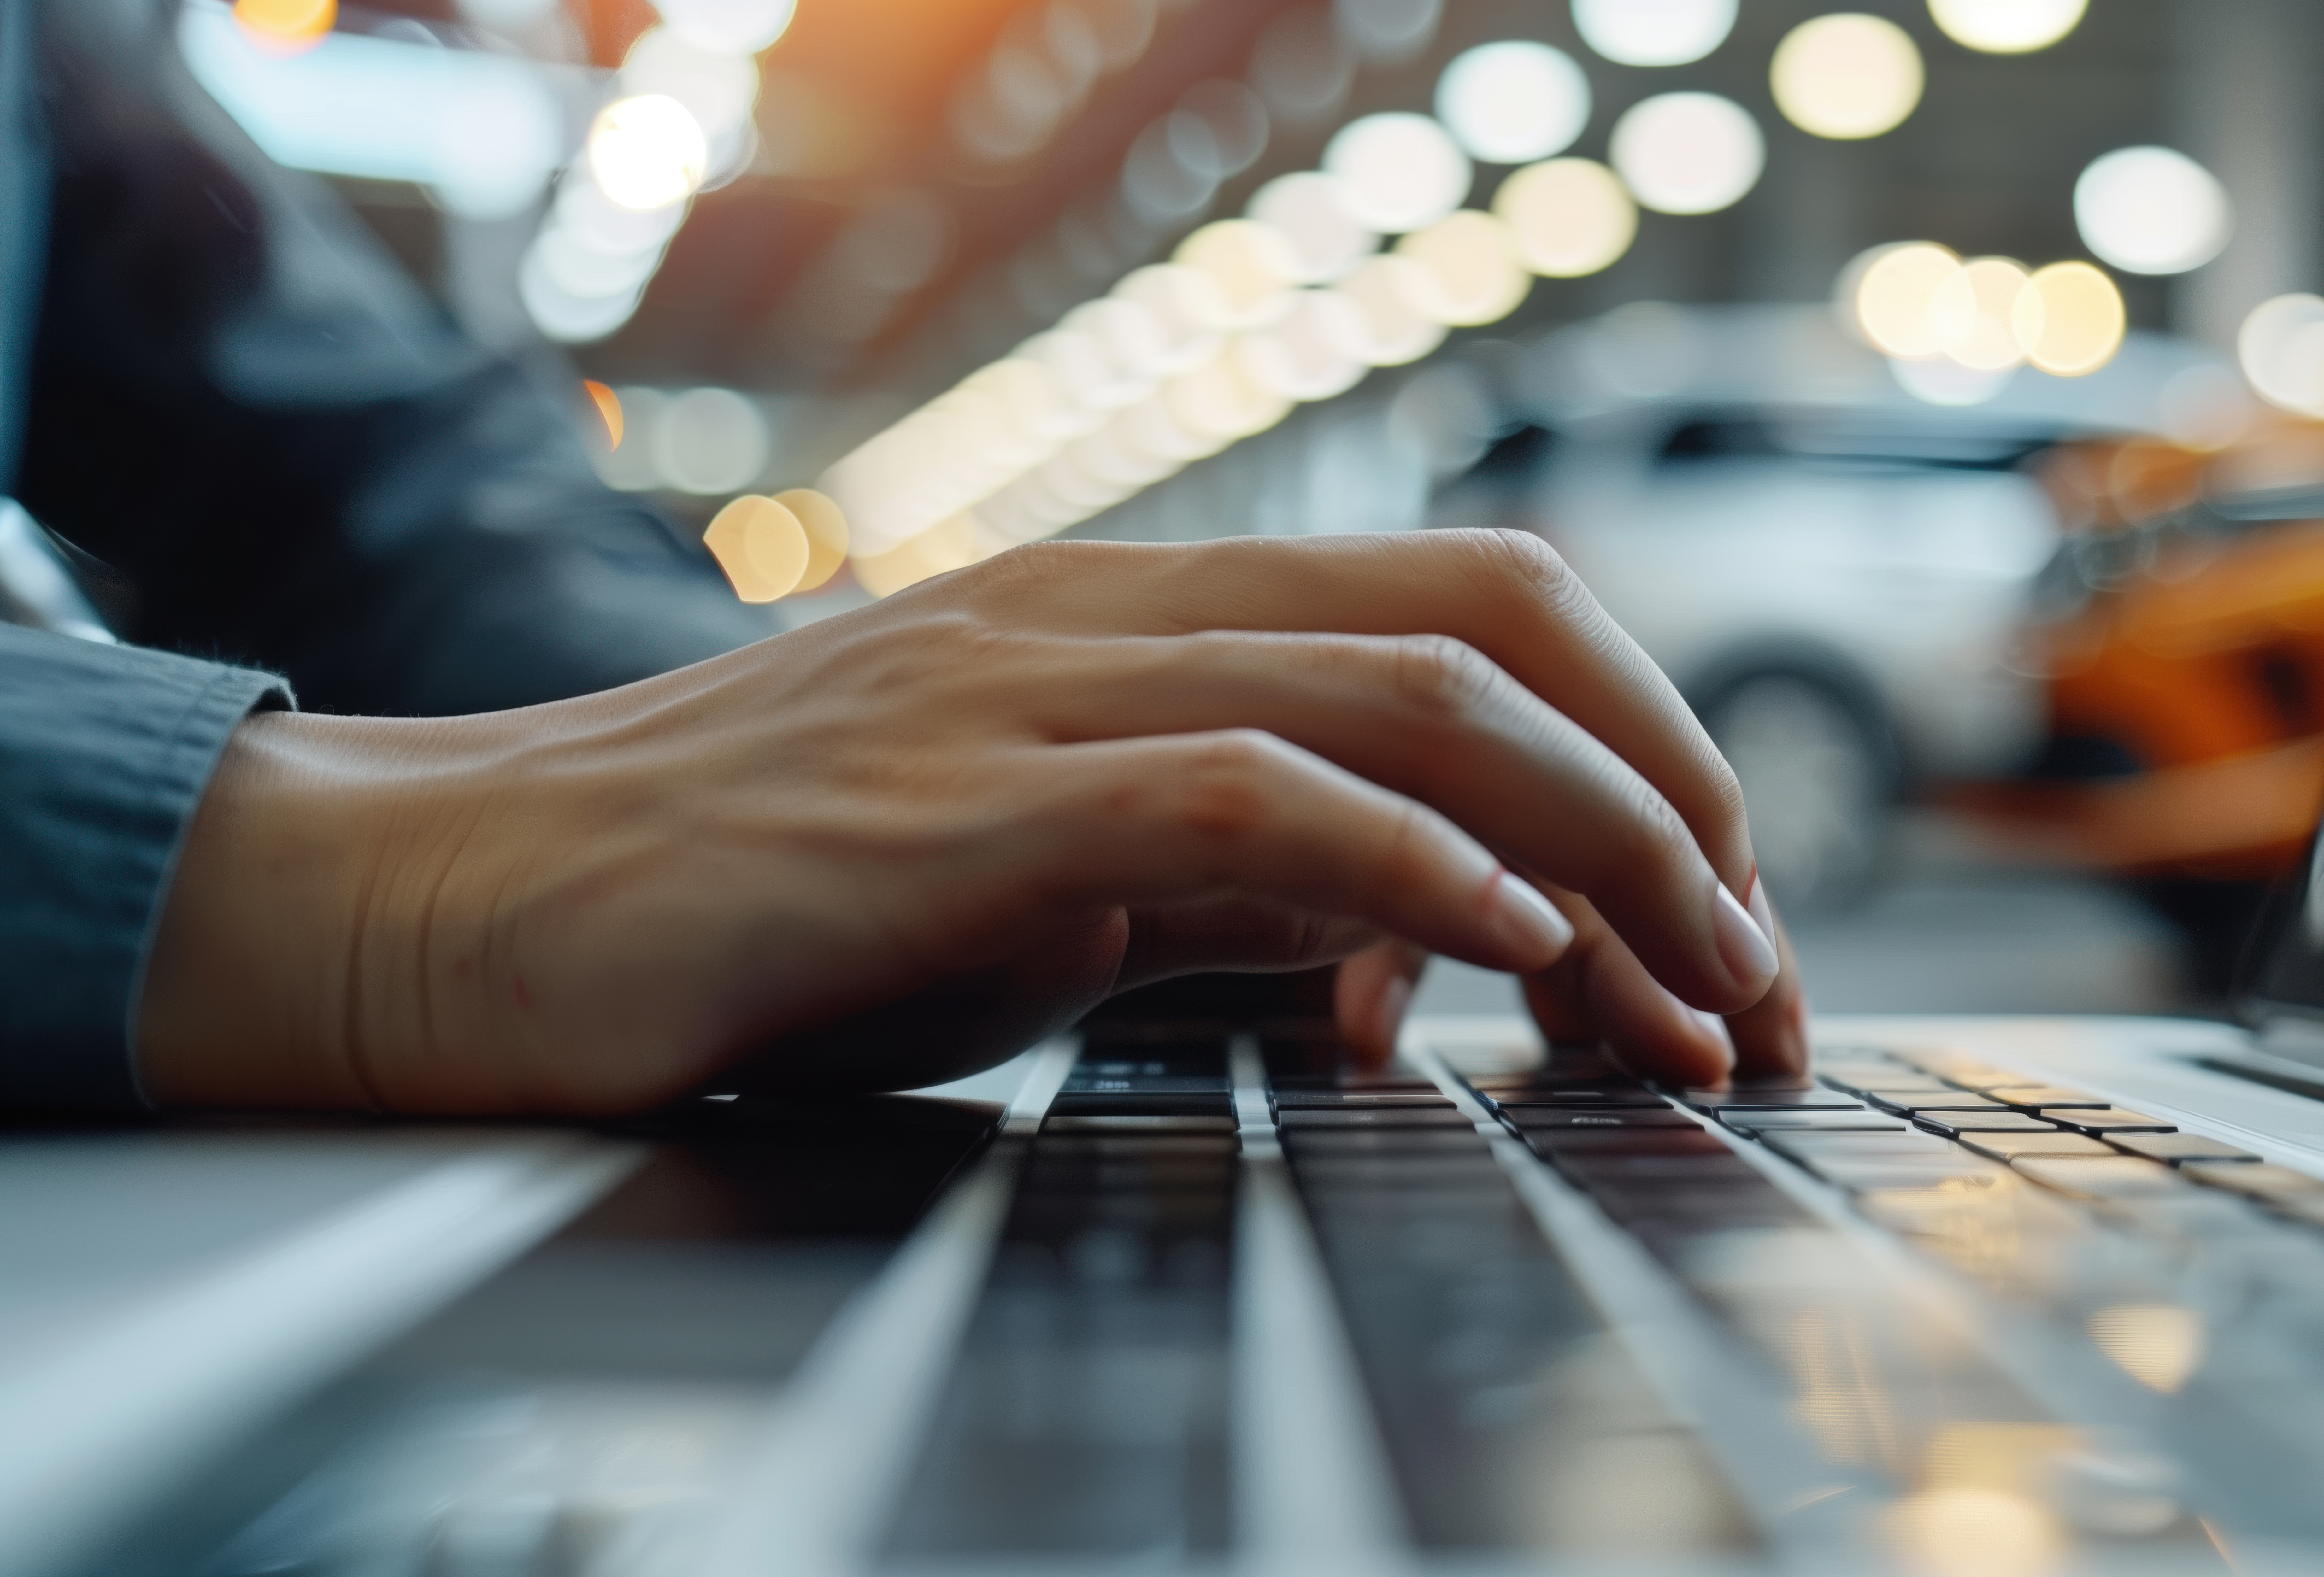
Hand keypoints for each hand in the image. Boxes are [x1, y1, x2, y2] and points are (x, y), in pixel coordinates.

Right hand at [135, 531, 1806, 1113]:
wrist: (465, 904)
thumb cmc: (753, 904)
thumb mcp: (1045, 888)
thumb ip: (1225, 887)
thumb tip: (1419, 936)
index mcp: (1136, 621)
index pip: (1467, 609)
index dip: (1636, 741)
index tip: (1718, 900)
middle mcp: (1106, 619)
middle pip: (1485, 627)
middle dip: (1670, 790)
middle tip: (1761, 953)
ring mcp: (1022, 695)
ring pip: (1400, 697)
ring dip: (1593, 847)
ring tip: (1693, 981)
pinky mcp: (948, 809)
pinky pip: (1234, 793)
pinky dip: (1404, 865)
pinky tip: (1504, 944)